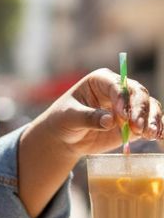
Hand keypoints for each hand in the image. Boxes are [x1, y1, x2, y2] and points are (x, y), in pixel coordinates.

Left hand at [40, 68, 163, 157]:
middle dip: (140, 110)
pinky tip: (161, 136)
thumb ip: (88, 118)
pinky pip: (149, 122)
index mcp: (101, 80)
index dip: (123, 99)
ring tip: (150, 134)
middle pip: (138, 94)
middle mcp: (118, 90)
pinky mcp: (133, 122)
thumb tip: (109, 121)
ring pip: (148, 107)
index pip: (117, 85)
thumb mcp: (69, 117)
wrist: (65, 136)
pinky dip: (157, 128)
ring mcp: (128, 106)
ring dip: (152, 119)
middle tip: (138, 127)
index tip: (122, 116)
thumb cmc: (63, 120)